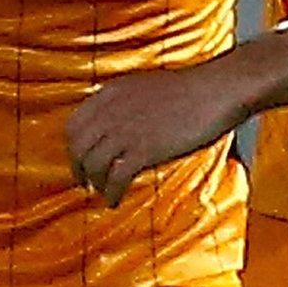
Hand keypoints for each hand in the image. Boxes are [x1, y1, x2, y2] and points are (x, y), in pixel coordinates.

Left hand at [64, 64, 248, 206]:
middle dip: (78, 168)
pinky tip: (115, 199)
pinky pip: (116, 177)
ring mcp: (126, 130)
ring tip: (103, 192)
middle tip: (85, 182)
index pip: (74, 124)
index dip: (74, 147)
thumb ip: (122, 102)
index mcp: (110, 94)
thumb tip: (112, 123)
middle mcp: (111, 111)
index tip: (80, 159)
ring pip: (93, 164)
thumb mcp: (142, 87)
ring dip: (95, 183)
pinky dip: (112, 192)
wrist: (213, 90)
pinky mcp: (144, 149)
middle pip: (78, 146)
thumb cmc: (186, 90)